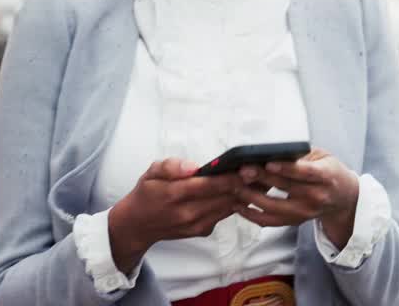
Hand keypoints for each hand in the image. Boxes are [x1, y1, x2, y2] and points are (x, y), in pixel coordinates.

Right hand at [107, 158, 244, 273]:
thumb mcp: (151, 172)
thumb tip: (193, 167)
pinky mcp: (202, 231)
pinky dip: (234, 202)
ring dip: (244, 194)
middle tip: (260, 170)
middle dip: (244, 184)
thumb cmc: (147, 193)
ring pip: (228, 207)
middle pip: (224, 197)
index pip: (210, 185)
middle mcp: (188, 213)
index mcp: (174, 194)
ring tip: (257, 179)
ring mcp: (196, 225)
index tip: (247, 166)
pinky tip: (242, 190)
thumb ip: (171, 167)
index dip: (232, 177)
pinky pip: (223, 214)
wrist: (138, 225)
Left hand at [234, 149, 360, 247]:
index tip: (268, 163)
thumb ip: (300, 154)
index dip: (285, 168)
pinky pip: (270, 221)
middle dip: (261, 179)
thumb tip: (272, 150)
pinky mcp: (294, 221)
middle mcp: (316, 196)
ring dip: (251, 197)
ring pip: (274, 207)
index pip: (303, 172)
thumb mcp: (322, 156)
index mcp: (325, 176)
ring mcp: (304, 212)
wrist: (343, 198)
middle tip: (242, 170)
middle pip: (284, 188)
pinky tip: (239, 205)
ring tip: (235, 186)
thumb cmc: (329, 171)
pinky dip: (252, 214)